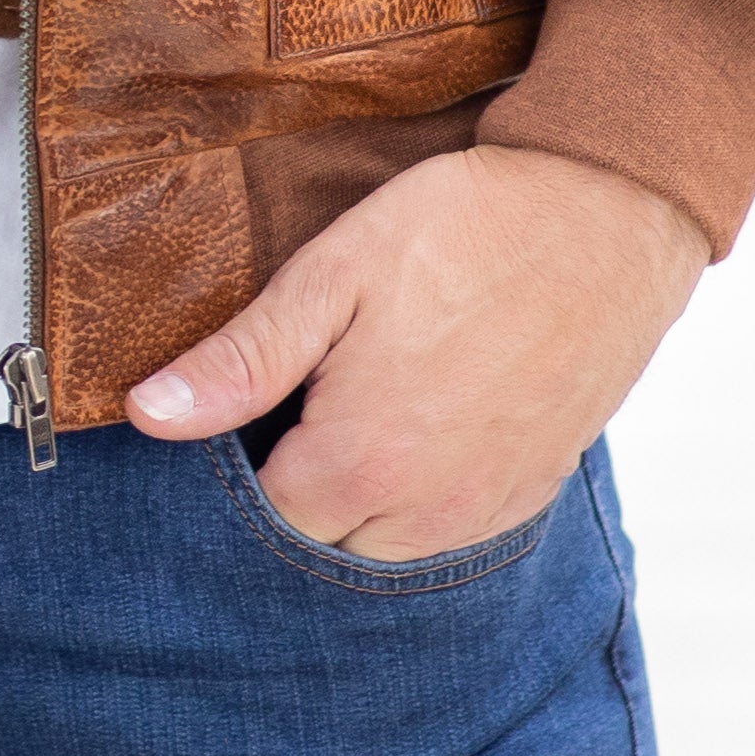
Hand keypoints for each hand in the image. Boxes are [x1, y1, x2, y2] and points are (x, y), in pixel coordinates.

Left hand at [125, 143, 704, 558]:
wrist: (606, 211)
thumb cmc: (466, 228)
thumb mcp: (335, 274)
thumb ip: (243, 358)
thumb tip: (148, 414)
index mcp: (361, 463)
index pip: (262, 514)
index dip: (245, 455)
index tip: (258, 396)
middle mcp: (424, 513)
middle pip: (323, 541)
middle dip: (302, 484)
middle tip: (312, 391)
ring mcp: (485, 510)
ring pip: (387, 544)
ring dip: (362, 495)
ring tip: (368, 398)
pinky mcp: (531, 492)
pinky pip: (451, 528)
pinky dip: (424, 492)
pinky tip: (426, 414)